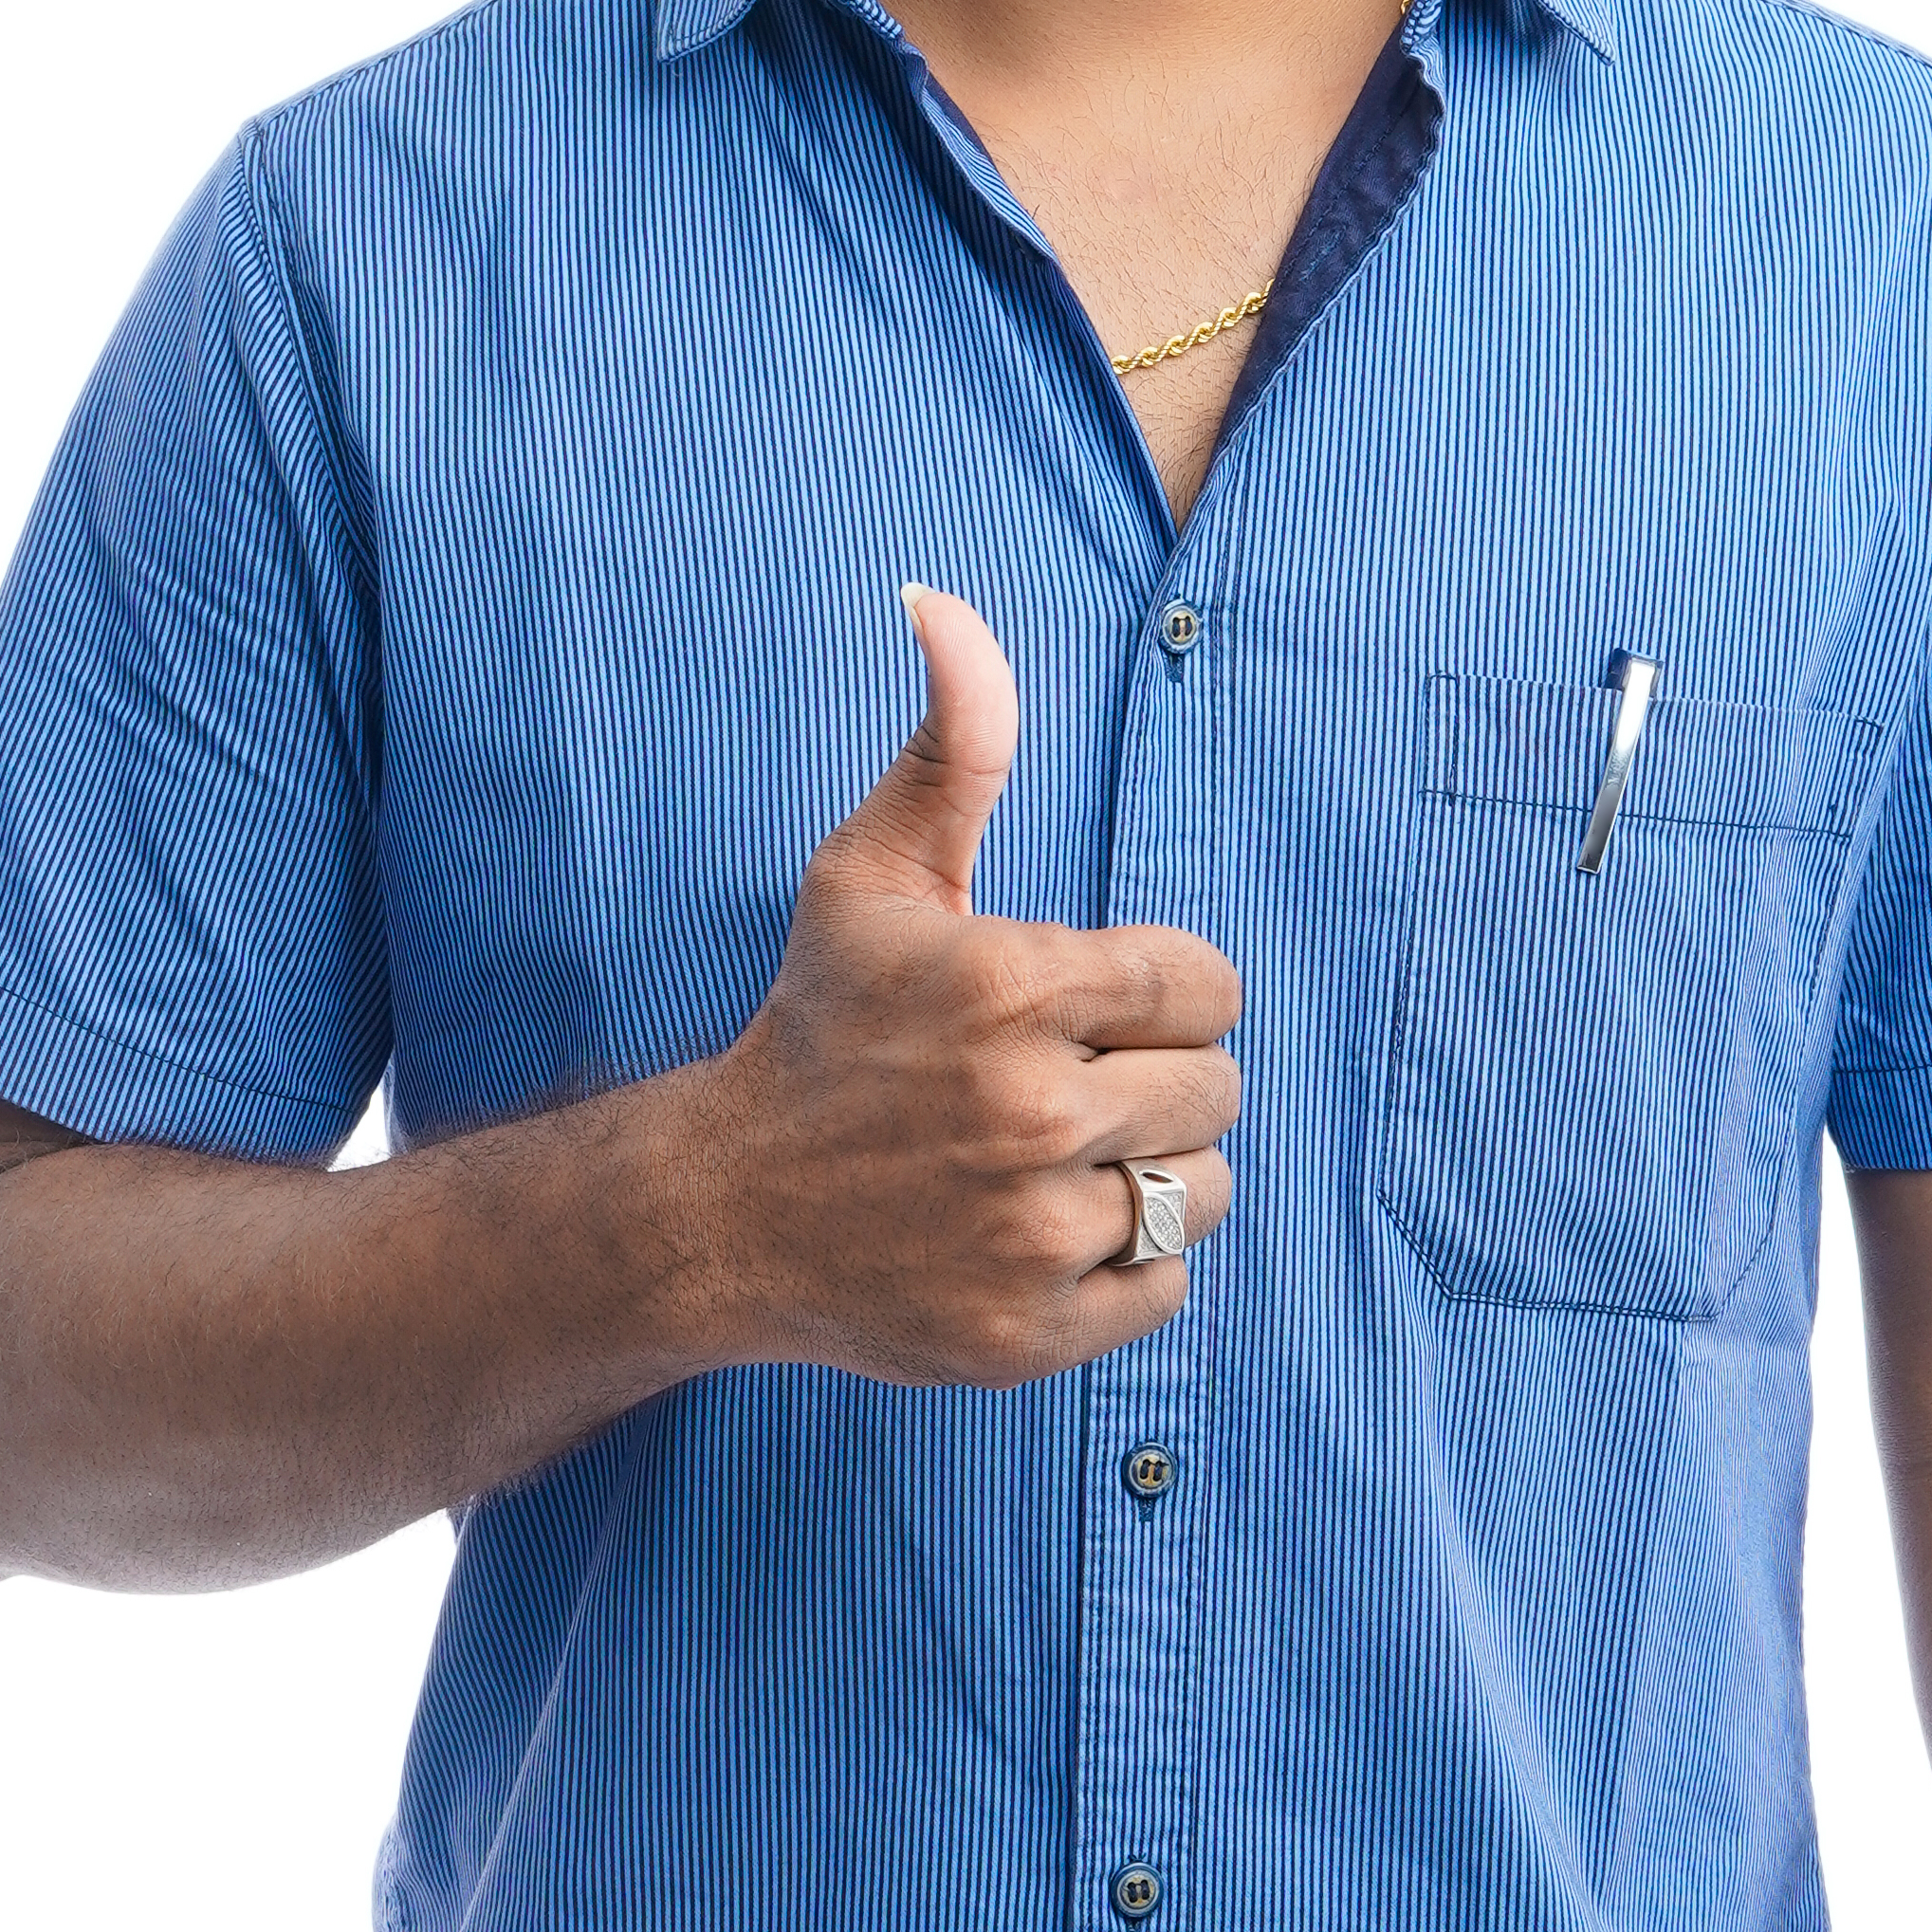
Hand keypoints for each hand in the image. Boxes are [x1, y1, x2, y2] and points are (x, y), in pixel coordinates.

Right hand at [687, 586, 1241, 1387]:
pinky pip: (1163, 1286)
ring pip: (1199, 1191)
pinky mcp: (1029, 1331)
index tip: (1089, 1012)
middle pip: (1215, 1090)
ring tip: (1055, 1164)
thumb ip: (952, 742)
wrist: (716, 1213)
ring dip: (1147, 1176)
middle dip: (1155, 1083)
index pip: (1205, 986)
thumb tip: (944, 600)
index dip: (1159, 995)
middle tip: (1065, 1090)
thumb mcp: (871, 875)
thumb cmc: (815, 1029)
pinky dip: (1118, 1266)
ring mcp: (1029, 1233)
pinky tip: (1037, 1233)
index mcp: (1014, 990)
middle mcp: (1030, 1115)